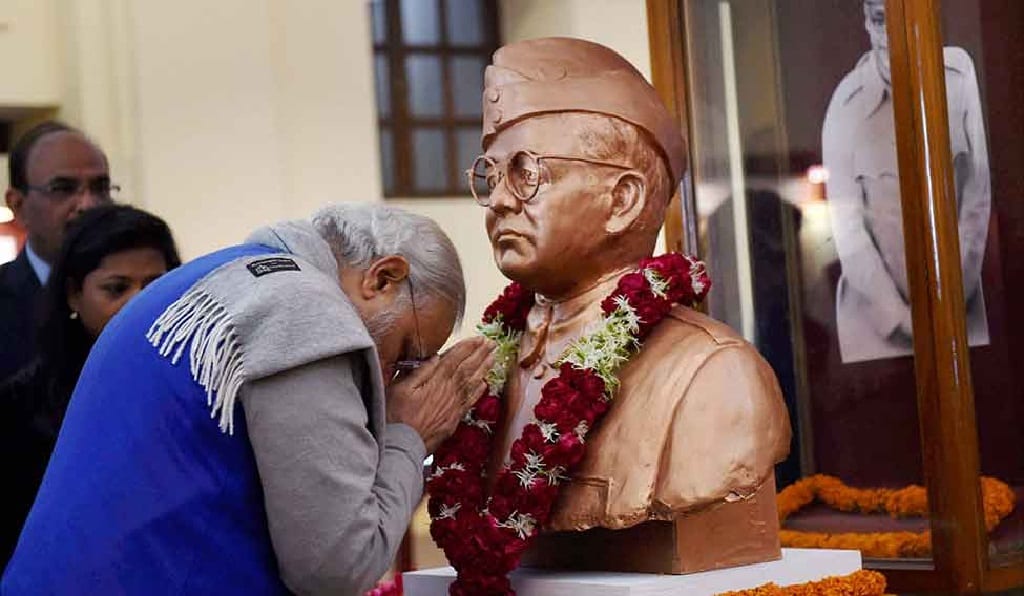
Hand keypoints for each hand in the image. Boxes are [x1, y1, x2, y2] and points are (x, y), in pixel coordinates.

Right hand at [386, 336, 495, 452]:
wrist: (402, 445)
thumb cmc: (395, 416)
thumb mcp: (400, 388)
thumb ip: (420, 372)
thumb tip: (435, 357)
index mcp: (435, 381)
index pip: (454, 359)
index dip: (467, 347)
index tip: (478, 338)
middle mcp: (448, 391)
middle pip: (468, 368)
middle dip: (480, 354)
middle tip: (491, 343)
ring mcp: (453, 406)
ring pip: (473, 383)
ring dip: (484, 369)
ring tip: (493, 357)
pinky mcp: (454, 419)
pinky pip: (470, 401)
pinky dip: (479, 391)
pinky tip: (485, 383)